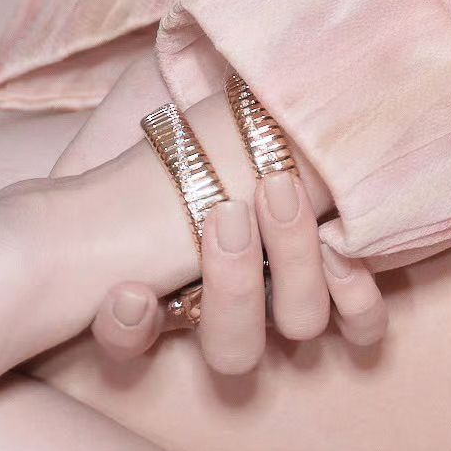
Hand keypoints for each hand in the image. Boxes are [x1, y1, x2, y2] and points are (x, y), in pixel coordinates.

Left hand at [54, 46, 389, 376]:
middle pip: (300, 323)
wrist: (91, 150)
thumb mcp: (250, 108)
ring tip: (220, 217)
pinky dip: (134, 327)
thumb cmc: (191, 122)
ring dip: (236, 289)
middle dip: (295, 260)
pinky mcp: (125, 320)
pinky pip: (134, 354)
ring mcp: (187, 313)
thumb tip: (349, 96)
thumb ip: (302, 119)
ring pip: (236, 352)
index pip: (352, 312)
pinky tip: (131, 289)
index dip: (358, 301)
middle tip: (272, 189)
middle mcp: (250, 298)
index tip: (341, 243)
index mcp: (291, 256)